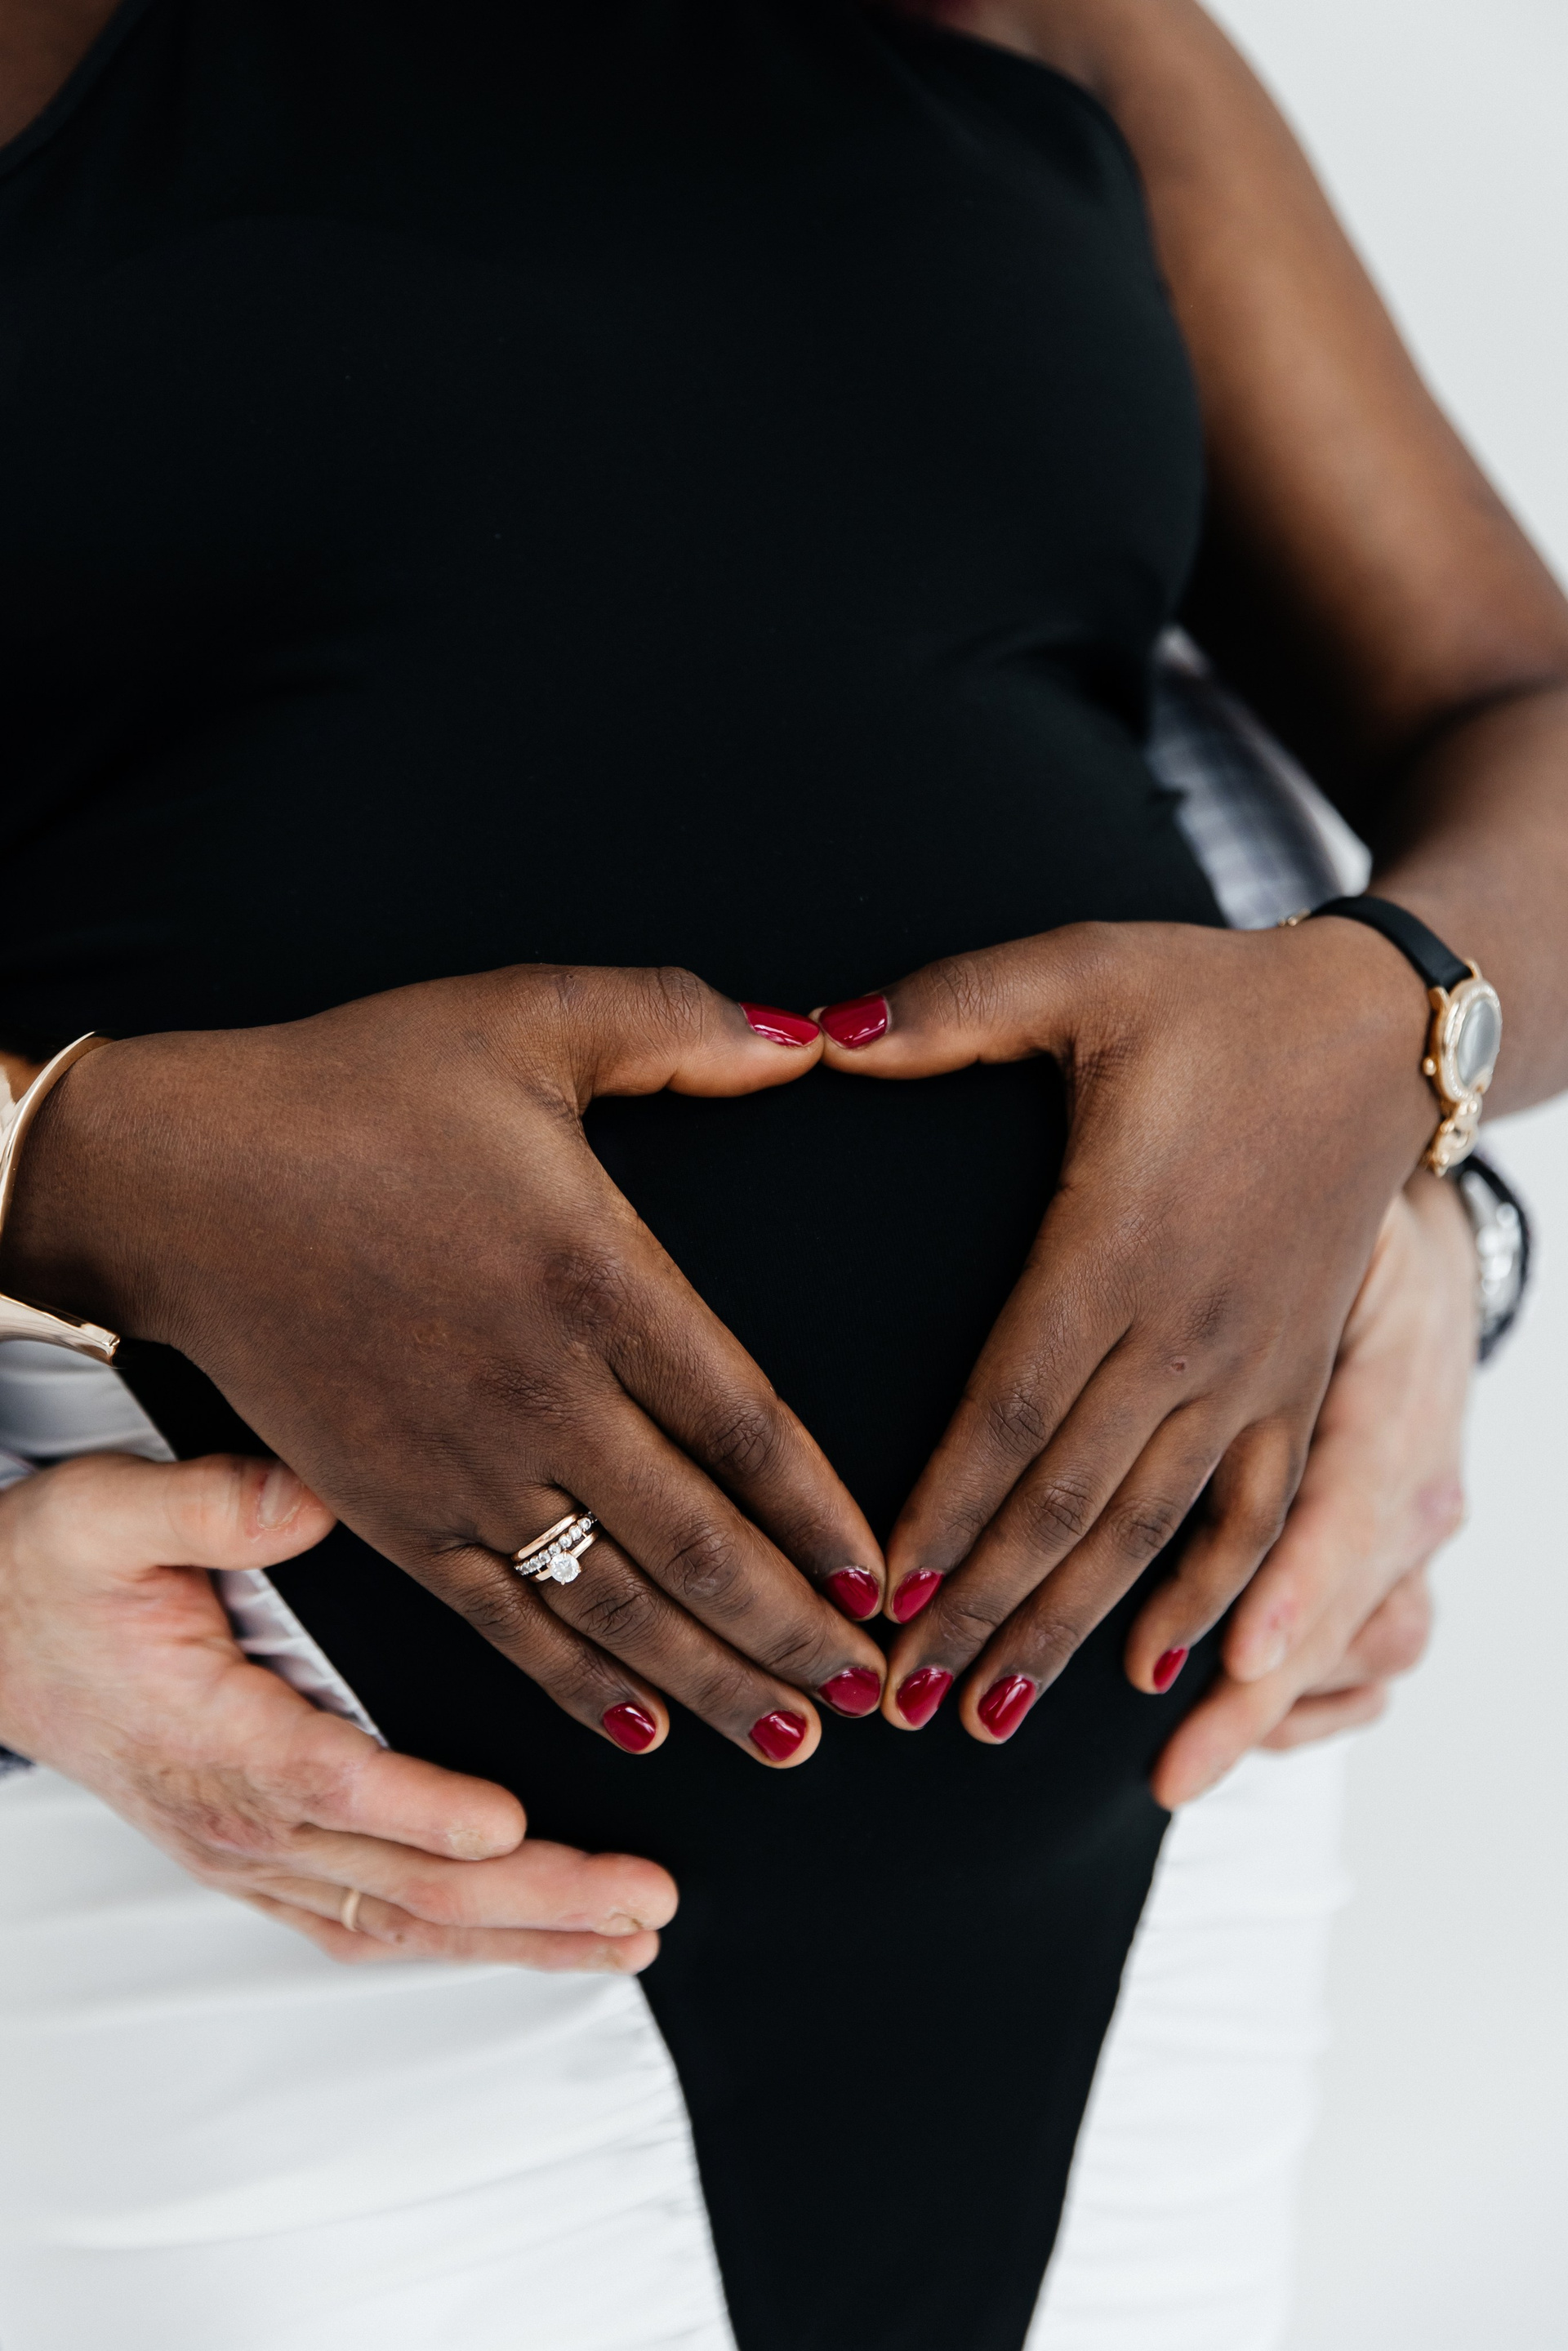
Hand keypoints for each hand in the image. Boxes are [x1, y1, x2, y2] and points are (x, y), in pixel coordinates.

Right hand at [0, 1451, 676, 1966]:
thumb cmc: (47, 1579)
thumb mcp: (106, 1511)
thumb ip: (211, 1501)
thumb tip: (311, 1494)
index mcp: (213, 1731)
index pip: (333, 1784)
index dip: (426, 1811)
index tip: (513, 1825)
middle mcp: (240, 1814)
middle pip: (400, 1881)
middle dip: (535, 1901)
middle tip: (642, 1899)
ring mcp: (252, 1853)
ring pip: (401, 1920)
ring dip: (520, 1939)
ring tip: (626, 1936)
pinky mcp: (260, 1861)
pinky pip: (369, 1925)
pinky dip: (457, 1946)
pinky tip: (530, 1946)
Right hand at [3, 968, 887, 1765]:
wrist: (179, 1178)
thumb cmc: (356, 1089)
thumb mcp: (530, 1014)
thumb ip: (684, 1023)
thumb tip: (814, 1039)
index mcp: (596, 1276)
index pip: (747, 1425)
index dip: (825, 1517)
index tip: (882, 1579)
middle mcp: (542, 1394)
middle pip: (701, 1544)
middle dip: (797, 1631)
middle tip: (875, 1690)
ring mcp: (463, 1469)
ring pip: (618, 1607)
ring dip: (715, 1680)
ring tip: (798, 1738)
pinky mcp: (391, 1514)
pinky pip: (508, 1623)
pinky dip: (583, 1685)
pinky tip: (645, 1728)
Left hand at [814, 916, 1438, 1737]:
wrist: (1377, 1027)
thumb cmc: (1213, 995)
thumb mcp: (1075, 973)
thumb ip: (941, 1010)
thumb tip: (807, 1029)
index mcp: (1112, 1241)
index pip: (1005, 1413)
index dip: (936, 1516)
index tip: (870, 1600)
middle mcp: (1182, 1327)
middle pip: (1063, 1501)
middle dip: (976, 1612)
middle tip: (895, 1705)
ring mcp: (1249, 1366)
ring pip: (1148, 1530)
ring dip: (1066, 1629)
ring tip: (988, 1717)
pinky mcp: (1297, 1381)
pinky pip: (1257, 1513)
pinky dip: (1210, 1596)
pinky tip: (1158, 1670)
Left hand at [1148, 1168, 1473, 1802]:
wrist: (1415, 1243)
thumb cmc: (1333, 1233)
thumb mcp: (1314, 1232)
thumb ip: (1245, 1281)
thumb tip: (1134, 1266)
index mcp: (1392, 1391)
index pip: (1349, 1504)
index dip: (1296, 1586)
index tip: (1239, 1654)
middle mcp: (1416, 1476)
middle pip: (1347, 1608)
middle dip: (1253, 1700)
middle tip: (1166, 1770)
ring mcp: (1417, 1526)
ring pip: (1367, 1648)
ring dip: (1273, 1713)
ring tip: (1175, 1765)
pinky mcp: (1401, 1553)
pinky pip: (1376, 1651)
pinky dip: (1311, 1699)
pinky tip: (1238, 1723)